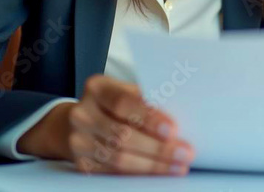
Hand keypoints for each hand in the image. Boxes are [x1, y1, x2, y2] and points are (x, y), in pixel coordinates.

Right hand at [17, 74, 194, 174]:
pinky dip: (138, 174)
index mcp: (97, 89)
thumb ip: (147, 101)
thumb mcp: (128, 92)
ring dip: (152, 165)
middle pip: (122, 135)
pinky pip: (112, 173)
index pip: (123, 103)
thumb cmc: (114, 104)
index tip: (174, 130)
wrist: (79, 121)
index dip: (149, 118)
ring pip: (118, 158)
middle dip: (158, 147)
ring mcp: (78, 141)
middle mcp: (82, 114)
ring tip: (177, 166)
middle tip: (185, 153)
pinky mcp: (81, 164)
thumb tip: (180, 119)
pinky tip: (157, 174)